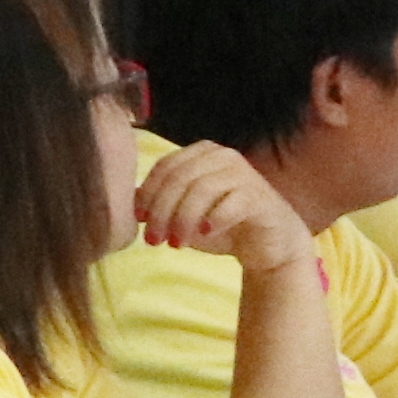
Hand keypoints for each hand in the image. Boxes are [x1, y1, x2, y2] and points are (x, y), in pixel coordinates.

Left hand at [134, 140, 320, 281]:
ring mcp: (244, 174)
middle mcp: (223, 156)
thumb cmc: (221, 226)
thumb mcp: (183, 213)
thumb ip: (160, 202)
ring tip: (176, 244)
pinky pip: (230, 203)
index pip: (166, 166)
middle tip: (154, 240)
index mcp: (202, 153)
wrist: (266, 245)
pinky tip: (204, 235)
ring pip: (201, 190)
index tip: (139, 220)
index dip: (148, 193)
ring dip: (183, 220)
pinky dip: (212, 220)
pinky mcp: (259, 196)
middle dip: (162, 211)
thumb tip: (131, 200)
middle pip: (180, 178)